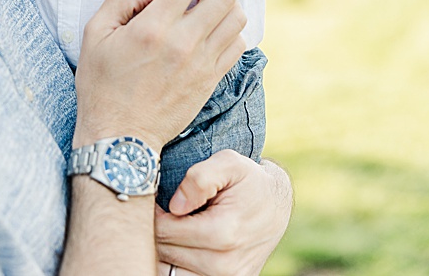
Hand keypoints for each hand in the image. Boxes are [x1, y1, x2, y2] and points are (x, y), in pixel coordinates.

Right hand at [73, 0, 245, 151]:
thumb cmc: (102, 84)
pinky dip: (230, 29)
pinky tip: (212, 28)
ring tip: (207, 0)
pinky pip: (238, 45)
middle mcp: (185, 44)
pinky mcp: (211, 80)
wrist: (120, 135)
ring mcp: (203, 64)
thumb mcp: (95, 33)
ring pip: (236, 18)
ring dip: (225, 0)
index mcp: (153, 29)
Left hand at [156, 152, 291, 275]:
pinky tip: (180, 243)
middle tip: (162, 211)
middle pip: (163, 251)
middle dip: (156, 229)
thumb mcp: (229, 163)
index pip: (163, 230)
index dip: (152, 212)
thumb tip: (175, 206)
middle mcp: (224, 264)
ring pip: (168, 269)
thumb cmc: (249, 180)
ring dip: (163, 248)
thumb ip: (200, 178)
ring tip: (172, 226)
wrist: (276, 205)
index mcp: (222, 233)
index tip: (158, 200)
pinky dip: (175, 263)